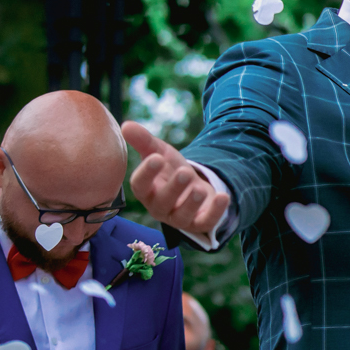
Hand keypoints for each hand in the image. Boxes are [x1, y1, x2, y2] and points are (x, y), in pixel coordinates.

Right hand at [124, 121, 229, 238]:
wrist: (194, 188)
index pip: (140, 185)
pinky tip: (223, 196)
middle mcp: (159, 207)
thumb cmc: (171, 171)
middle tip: (184, 172)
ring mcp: (179, 218)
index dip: (147, 173)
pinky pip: (206, 222)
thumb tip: (126, 125)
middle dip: (174, 188)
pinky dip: (215, 211)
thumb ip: (144, 141)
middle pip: (163, 202)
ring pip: (182, 216)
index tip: (156, 158)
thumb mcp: (160, 153)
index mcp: (146, 190)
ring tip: (199, 188)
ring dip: (191, 202)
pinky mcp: (199, 224)